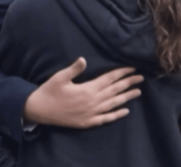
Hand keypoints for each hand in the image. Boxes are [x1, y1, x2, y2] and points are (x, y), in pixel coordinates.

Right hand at [23, 57, 143, 127]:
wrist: (38, 111)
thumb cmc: (49, 91)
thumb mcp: (60, 77)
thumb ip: (74, 69)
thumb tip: (83, 59)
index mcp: (88, 88)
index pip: (110, 78)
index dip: (123, 73)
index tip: (133, 68)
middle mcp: (93, 101)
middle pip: (116, 90)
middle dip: (130, 83)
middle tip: (142, 78)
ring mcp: (91, 113)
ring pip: (114, 104)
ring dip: (127, 98)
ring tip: (138, 92)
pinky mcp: (87, 122)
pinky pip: (105, 119)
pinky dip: (116, 115)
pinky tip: (126, 112)